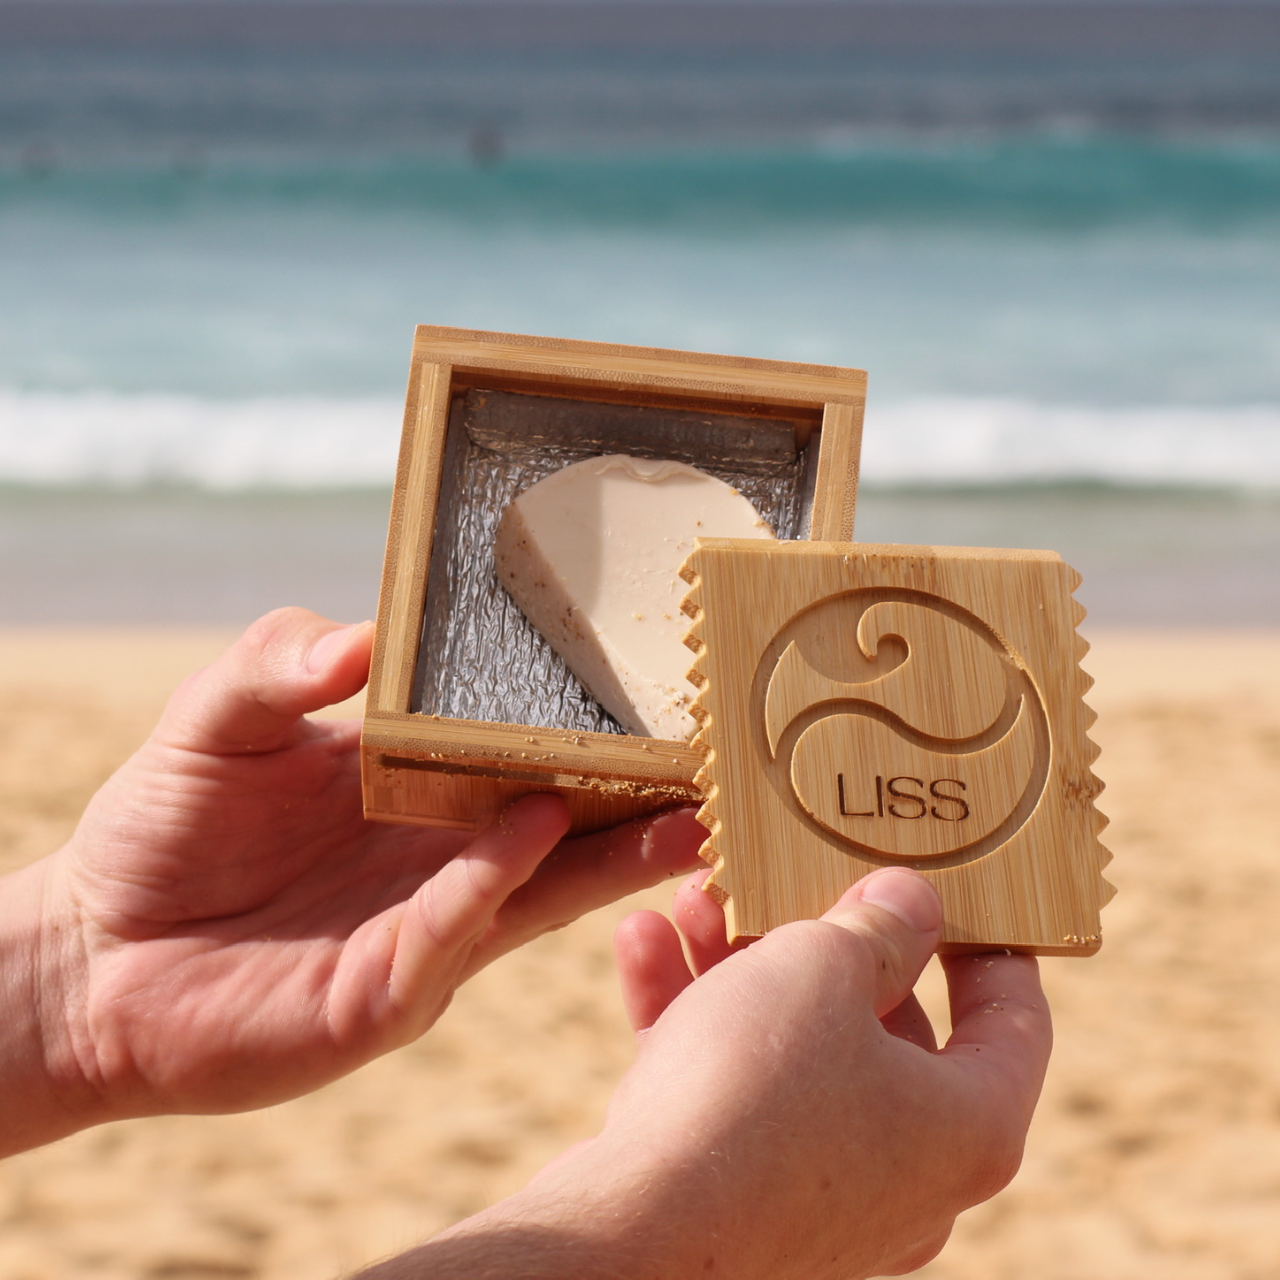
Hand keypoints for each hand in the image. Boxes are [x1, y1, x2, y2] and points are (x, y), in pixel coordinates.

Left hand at [1, 608, 703, 1154]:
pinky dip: (492, 884)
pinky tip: (530, 835)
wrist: (89, 955)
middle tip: (720, 758)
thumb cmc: (163, 830)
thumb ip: (277, 663)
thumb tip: (357, 642)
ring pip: (542, 893)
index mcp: (425, 795)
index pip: (529, 758)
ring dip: (614, 858)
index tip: (661, 688)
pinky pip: (454, 936)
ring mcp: (426, 932)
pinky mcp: (386, 994)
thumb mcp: (217, 719)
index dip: (593, 730)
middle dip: (645, 800)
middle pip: (569, 830)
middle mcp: (446, 864)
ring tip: (686, 815)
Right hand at [363, 867, 1050, 1278]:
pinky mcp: (749, 1205)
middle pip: (887, 1026)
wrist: (638, 1230)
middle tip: (789, 878)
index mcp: (970, 1126)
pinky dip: (698, 1022)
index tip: (955, 889)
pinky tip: (642, 946)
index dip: (989, 942)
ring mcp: (827, 1197)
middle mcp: (912, 1175)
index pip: (1014, 1020)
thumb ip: (878, 925)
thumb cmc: (753, 1090)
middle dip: (824, 940)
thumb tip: (912, 902)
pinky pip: (738, 1094)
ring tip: (694, 899)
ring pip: (798, 1053)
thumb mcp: (821, 968)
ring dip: (741, 966)